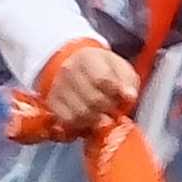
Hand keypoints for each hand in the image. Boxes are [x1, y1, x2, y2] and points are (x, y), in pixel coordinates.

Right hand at [5, 32, 140, 140]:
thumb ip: (128, 81)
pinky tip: (88, 118)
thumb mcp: (121, 68)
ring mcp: (58, 86)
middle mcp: (68, 70)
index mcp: (87, 57)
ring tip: (100, 112)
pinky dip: (81, 124)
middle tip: (111, 106)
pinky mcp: (52, 102)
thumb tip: (130, 96)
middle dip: (108, 107)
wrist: (78, 67)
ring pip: (80, 113)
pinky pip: (68, 121)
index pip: (103, 79)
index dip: (115, 93)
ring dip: (95, 118)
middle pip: (93, 100)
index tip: (120, 96)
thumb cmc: (103, 69)